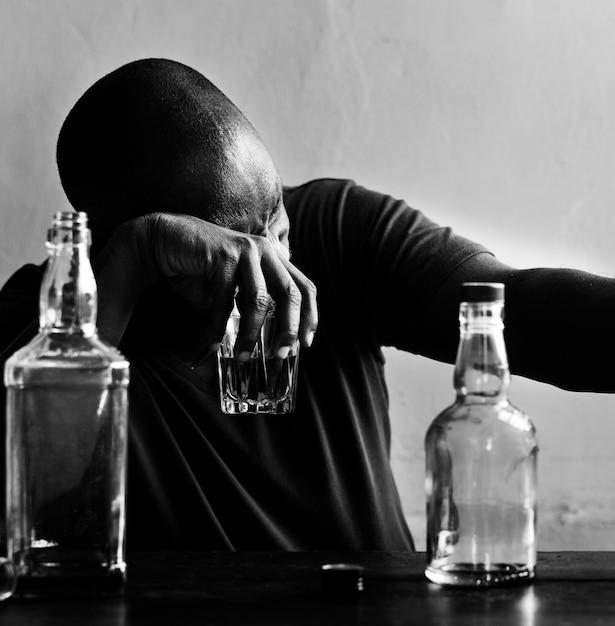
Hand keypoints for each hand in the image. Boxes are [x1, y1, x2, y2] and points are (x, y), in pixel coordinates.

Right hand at [122, 212, 317, 356]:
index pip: (303, 287)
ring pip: (258, 300)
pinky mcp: (223, 255)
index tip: (305, 343)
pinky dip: (219, 326)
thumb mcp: (235, 289)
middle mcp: (265, 251)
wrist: (166, 242)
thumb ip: (253, 307)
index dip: (309, 316)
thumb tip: (269, 344)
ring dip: (251, 333)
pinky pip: (226, 300)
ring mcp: (245, 250)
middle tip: (281, 354)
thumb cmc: (202, 271)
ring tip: (243, 356)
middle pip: (290, 293)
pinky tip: (214, 342)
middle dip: (289, 328)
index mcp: (274, 258)